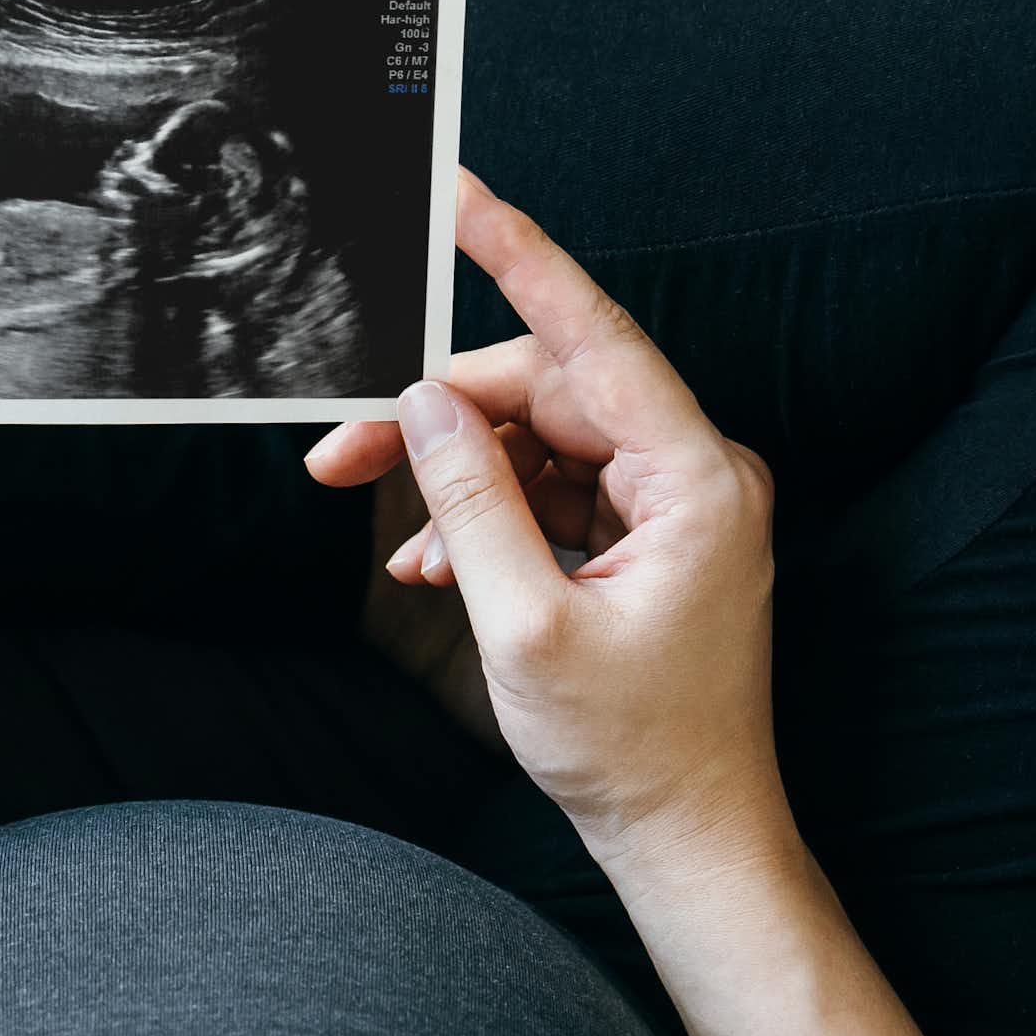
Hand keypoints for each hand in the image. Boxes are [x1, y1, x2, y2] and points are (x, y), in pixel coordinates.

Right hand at [309, 173, 785, 880]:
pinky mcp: (646, 540)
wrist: (688, 840)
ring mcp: (672, 507)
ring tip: (393, 538)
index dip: (520, 259)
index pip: (594, 336)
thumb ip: (472, 502)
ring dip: (458, 482)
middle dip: (440, 418)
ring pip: (539, 445)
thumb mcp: (526, 627)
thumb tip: (424, 407)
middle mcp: (695, 475)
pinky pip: (553, 494)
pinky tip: (436, 565)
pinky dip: (490, 520)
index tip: (461, 196)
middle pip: (546, 395)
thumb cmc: (631, 750)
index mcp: (696, 480)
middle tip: (340, 452)